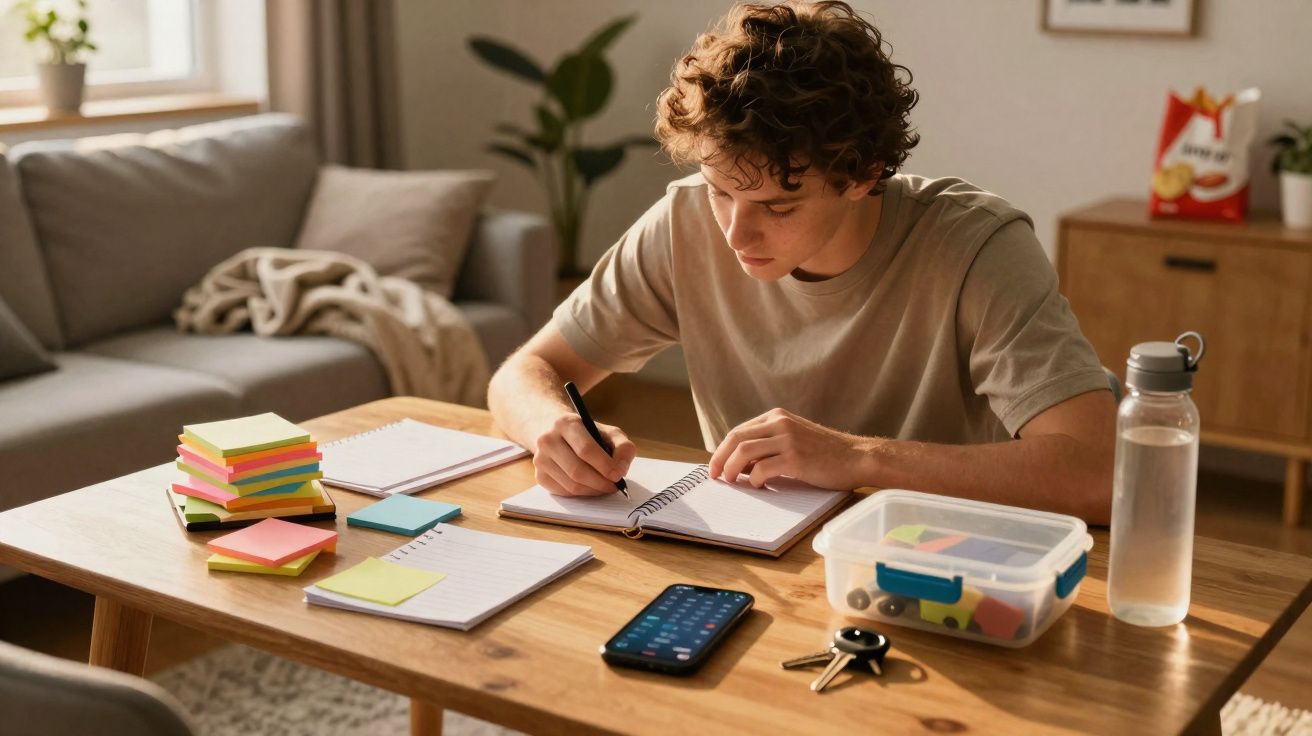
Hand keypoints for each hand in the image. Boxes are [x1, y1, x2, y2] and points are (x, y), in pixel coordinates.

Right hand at [531, 414, 635, 496]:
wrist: (557, 433)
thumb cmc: (588, 434)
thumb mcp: (608, 432)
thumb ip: (623, 447)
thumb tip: (620, 470)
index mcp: (566, 424)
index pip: (586, 449)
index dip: (604, 465)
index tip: (618, 475)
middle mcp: (548, 440)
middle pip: (577, 470)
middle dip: (600, 482)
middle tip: (614, 486)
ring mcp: (540, 459)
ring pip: (571, 485)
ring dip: (593, 490)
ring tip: (605, 486)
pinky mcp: (539, 476)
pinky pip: (564, 492)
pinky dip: (582, 494)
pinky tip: (591, 487)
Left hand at [708, 408, 875, 489]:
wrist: (857, 457)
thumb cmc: (826, 453)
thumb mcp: (795, 438)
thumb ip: (770, 444)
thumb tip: (740, 463)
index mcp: (777, 416)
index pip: (738, 431)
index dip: (722, 450)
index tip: (715, 466)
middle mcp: (780, 423)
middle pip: (736, 438)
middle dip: (720, 459)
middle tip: (715, 476)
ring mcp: (788, 439)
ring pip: (744, 452)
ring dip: (732, 469)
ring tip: (731, 482)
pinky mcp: (796, 458)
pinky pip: (761, 469)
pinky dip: (753, 480)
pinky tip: (758, 486)